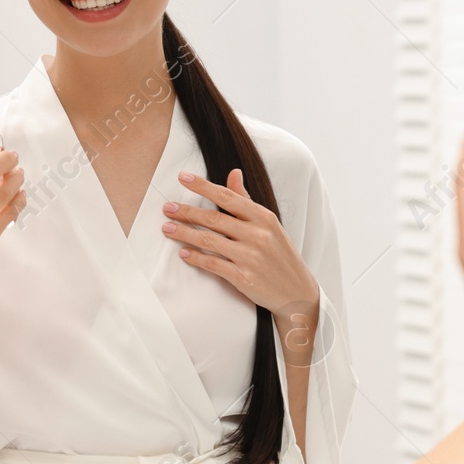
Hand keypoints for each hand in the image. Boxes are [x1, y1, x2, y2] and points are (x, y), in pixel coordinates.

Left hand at [165, 168, 319, 324]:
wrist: (296, 290)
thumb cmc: (280, 254)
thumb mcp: (269, 224)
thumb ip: (246, 200)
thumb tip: (233, 173)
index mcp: (264, 217)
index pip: (228, 197)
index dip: (203, 186)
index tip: (183, 177)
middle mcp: (257, 235)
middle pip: (214, 219)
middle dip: (186, 212)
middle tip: (167, 207)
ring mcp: (250, 257)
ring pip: (209, 241)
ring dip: (184, 234)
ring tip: (167, 228)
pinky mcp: (244, 277)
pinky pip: (213, 264)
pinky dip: (196, 258)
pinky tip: (183, 253)